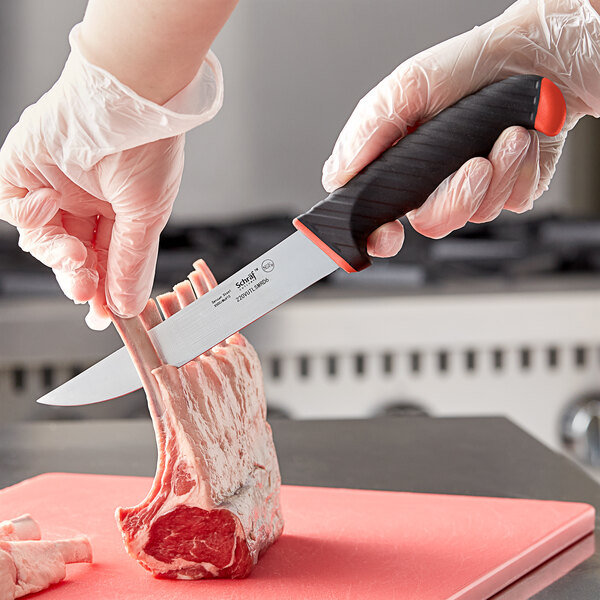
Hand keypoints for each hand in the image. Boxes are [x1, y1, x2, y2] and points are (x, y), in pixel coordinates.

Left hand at [0, 25, 222, 329]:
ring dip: (58, 255)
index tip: (103, 314)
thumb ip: (131, 263)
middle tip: (87, 291)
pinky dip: (30, 217)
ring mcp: (54, 184)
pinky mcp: (24, 168)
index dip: (103, 287)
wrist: (128, 100)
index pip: (106, 258)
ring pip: (44, 237)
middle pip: (74, 253)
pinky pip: (15, 207)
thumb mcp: (146, 216)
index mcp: (117, 210)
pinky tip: (51, 206)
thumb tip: (128, 305)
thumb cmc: (146, 147)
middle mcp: (85, 200)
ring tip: (76, 257)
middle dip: (79, 277)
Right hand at [323, 0, 599, 256]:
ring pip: (473, 215)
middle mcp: (431, 182)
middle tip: (473, 165)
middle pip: (429, 222)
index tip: (388, 234)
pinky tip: (519, 141)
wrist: (540, 60)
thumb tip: (337, 175)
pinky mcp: (507, 190)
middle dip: (456, 196)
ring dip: (496, 174)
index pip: (375, 215)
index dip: (377, 236)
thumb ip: (369, 132)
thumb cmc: (473, 65)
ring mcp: (471, 189)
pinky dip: (519, 171)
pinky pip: (509, 202)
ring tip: (506, 136)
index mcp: (398, 162)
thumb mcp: (410, 86)